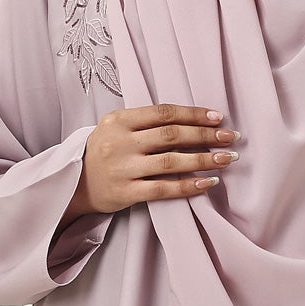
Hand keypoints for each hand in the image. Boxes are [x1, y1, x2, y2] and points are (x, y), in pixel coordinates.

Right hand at [60, 103, 239, 224]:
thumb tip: (190, 121)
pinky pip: (163, 189)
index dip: (193, 114)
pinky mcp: (126, 193)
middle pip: (171, 135)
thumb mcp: (114, 128)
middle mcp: (120, 142)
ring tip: (226, 159)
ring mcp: (123, 168)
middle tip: (230, 138)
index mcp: (119, 121)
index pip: (163, 113)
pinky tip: (208, 183)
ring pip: (171, 162)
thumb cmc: (102, 154)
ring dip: (203, 159)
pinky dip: (188, 186)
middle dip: (205, 135)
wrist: (73, 186)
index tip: (218, 118)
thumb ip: (144, 122)